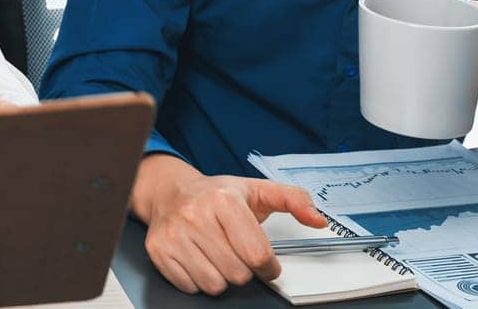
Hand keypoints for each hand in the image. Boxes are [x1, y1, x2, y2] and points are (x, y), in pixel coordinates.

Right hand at [137, 156, 326, 295]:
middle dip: (242, 269)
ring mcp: (174, 234)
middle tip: (234, 251)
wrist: (169, 191)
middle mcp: (195, 215)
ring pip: (214, 284)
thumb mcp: (257, 190)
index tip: (263, 259)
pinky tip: (197, 258)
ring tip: (215, 255)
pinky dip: (197, 279)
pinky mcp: (158, 250)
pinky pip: (190, 286)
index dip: (268, 265)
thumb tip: (319, 219)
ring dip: (220, 276)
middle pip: (237, 274)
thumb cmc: (215, 195)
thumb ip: (294, 200)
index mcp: (223, 201)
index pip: (257, 255)